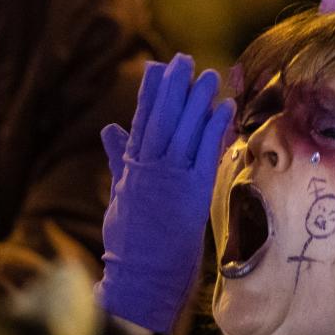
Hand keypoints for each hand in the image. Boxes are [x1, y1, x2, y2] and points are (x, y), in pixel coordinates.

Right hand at [94, 53, 233, 333]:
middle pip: (162, 118)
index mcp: (131, 167)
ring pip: (184, 130)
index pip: (140, 121)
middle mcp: (149, 167)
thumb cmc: (129, 240)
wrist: (141, 275)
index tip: (156, 68)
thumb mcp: (119, 194)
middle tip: (184, 59)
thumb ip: (118, 158)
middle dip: (173, 87)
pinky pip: (206, 152)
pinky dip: (214, 127)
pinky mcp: (192, 191)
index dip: (149, 93)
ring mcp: (170, 178)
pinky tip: (224, 107)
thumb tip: (109, 129)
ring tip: (210, 75)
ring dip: (198, 100)